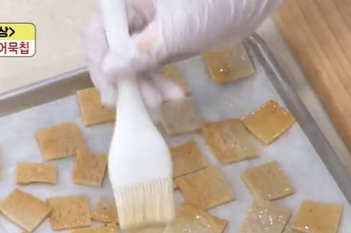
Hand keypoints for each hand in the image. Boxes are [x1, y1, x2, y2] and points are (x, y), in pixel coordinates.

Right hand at [81, 0, 284, 107]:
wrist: (252, 0)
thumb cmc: (215, 4)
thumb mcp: (176, 29)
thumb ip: (141, 49)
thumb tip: (109, 71)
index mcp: (125, 0)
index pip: (98, 31)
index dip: (100, 63)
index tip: (111, 94)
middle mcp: (131, 9)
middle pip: (112, 49)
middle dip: (127, 79)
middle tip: (140, 104)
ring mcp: (146, 23)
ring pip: (131, 59)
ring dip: (144, 84)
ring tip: (161, 101)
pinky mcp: (163, 37)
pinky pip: (149, 62)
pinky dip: (158, 79)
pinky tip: (172, 93)